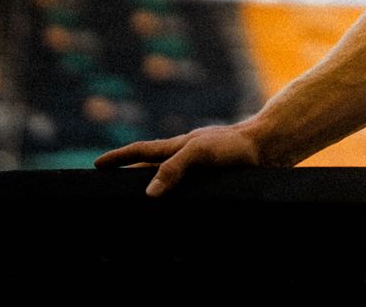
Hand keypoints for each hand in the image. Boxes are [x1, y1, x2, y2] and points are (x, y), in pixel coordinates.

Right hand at [94, 122, 265, 196]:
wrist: (268, 149)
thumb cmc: (234, 146)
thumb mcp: (200, 153)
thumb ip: (174, 169)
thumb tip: (148, 193)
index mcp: (177, 146)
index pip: (140, 152)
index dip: (118, 159)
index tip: (96, 166)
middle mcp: (185, 157)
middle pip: (151, 167)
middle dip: (130, 177)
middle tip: (110, 191)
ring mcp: (199, 169)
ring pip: (170, 182)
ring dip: (155, 191)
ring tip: (139, 210)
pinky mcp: (213, 182)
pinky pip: (189, 194)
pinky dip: (178, 202)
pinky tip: (178, 218)